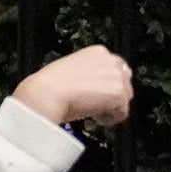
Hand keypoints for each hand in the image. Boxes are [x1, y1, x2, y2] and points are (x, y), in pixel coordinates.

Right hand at [13, 44, 135, 134]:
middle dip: (111, 95)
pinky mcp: (119, 93)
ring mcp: (117, 77)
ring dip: (110, 107)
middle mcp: (111, 61)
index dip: (106, 84)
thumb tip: (97, 87)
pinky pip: (122, 113)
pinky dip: (109, 119)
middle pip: (124, 82)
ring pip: (124, 98)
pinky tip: (93, 116)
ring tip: (90, 110)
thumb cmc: (49, 86)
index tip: (96, 93)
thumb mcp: (71, 70)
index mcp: (98, 52)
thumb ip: (89, 73)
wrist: (46, 94)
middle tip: (94, 104)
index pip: (115, 68)